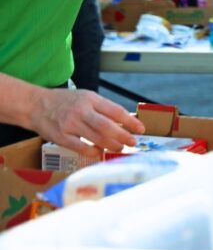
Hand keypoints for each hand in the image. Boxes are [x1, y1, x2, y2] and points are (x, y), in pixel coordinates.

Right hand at [28, 88, 144, 155]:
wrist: (35, 105)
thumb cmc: (65, 101)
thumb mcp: (86, 97)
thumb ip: (103, 108)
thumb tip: (124, 120)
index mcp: (90, 99)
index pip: (115, 111)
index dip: (130, 121)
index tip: (140, 128)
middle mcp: (81, 111)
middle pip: (107, 126)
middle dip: (123, 136)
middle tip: (132, 142)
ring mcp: (70, 124)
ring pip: (96, 138)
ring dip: (111, 145)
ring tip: (120, 148)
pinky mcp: (60, 137)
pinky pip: (80, 147)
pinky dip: (92, 151)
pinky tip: (100, 152)